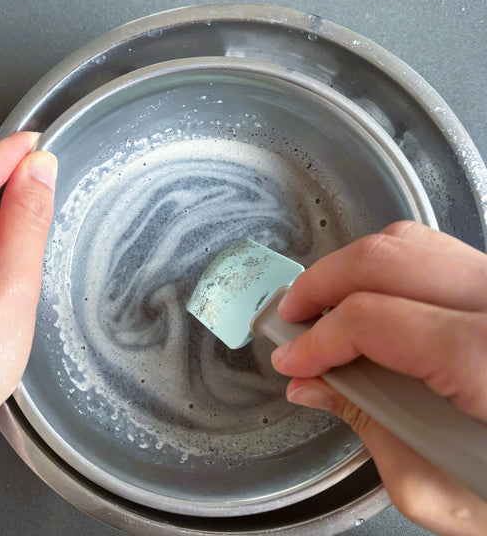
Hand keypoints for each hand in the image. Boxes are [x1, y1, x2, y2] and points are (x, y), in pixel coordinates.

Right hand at [271, 221, 486, 535]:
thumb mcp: (441, 489)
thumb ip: (369, 428)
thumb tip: (312, 384)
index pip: (373, 321)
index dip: (317, 339)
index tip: (291, 359)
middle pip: (383, 260)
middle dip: (319, 284)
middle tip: (291, 316)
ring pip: (407, 242)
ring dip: (349, 268)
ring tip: (322, 301)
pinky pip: (433, 252)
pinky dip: (386, 265)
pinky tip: (368, 293)